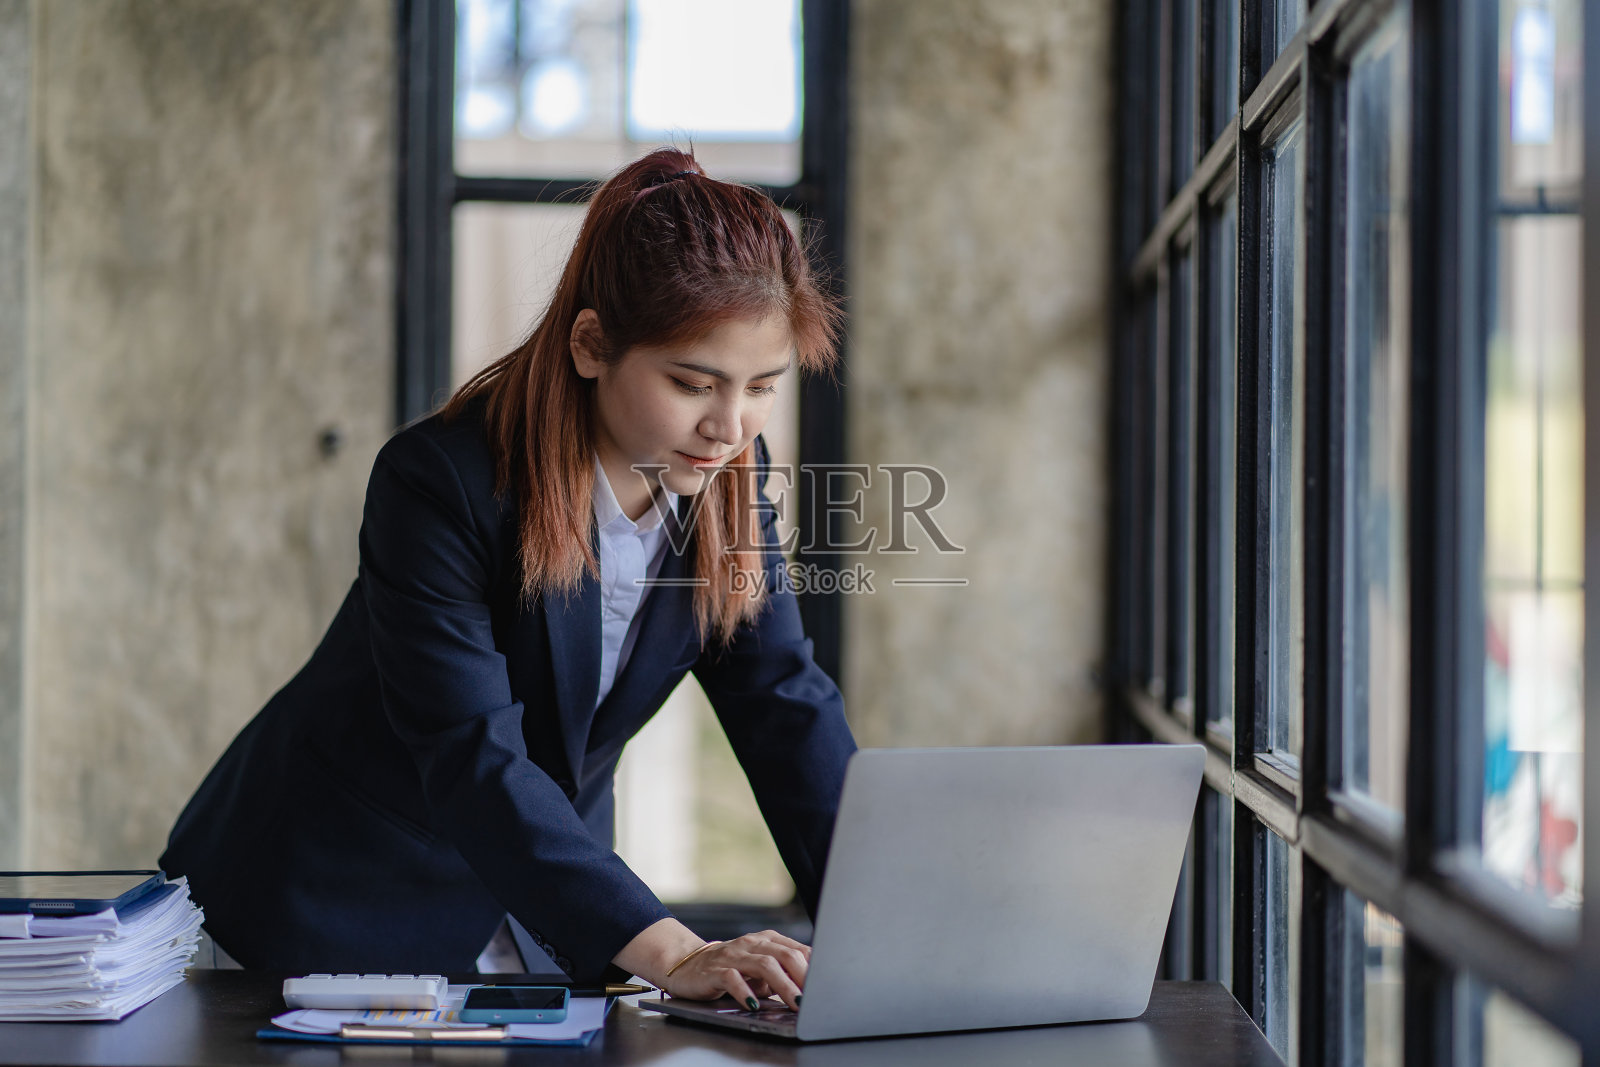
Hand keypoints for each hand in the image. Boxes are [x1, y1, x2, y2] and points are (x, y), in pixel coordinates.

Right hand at [662, 930, 810, 1010]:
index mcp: (767, 940)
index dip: (814, 969)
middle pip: (784, 955)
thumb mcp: (758, 971)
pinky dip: (746, 992)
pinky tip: (754, 1005)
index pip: (798, 950)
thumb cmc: (728, 968)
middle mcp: (752, 943)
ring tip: (795, 1003)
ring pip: (764, 964)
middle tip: (815, 998)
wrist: (686, 965)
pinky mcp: (715, 970)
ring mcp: (733, 955)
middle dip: (803, 977)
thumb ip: (781, 975)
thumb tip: (810, 990)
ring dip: (783, 985)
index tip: (826, 987)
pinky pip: (733, 978)